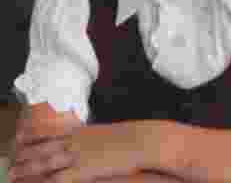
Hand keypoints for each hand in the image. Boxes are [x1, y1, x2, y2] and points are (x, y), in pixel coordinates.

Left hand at [10, 121, 159, 182]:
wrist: (140, 141)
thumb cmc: (129, 137)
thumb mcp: (107, 132)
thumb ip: (91, 136)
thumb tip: (86, 138)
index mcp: (80, 131)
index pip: (50, 132)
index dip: (33, 136)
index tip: (20, 138)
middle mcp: (74, 142)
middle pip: (42, 148)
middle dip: (24, 155)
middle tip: (12, 162)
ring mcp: (77, 156)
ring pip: (44, 163)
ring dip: (26, 169)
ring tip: (14, 175)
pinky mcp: (82, 171)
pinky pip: (58, 179)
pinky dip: (45, 182)